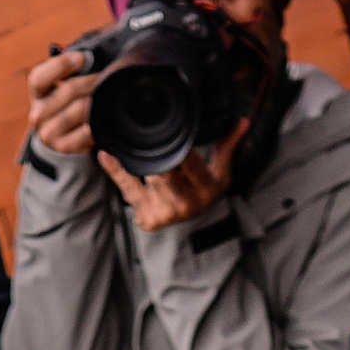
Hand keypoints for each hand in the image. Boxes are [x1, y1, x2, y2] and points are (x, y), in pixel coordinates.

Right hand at [26, 45, 97, 159]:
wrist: (60, 136)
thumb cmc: (66, 102)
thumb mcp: (61, 84)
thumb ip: (70, 69)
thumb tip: (89, 55)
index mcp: (36, 93)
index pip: (39, 77)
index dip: (61, 65)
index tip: (82, 58)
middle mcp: (37, 113)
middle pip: (68, 91)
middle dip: (91, 81)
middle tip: (104, 77)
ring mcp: (48, 133)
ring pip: (81, 109)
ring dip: (97, 101)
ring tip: (105, 97)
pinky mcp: (63, 147)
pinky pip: (87, 131)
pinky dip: (96, 123)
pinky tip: (99, 118)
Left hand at [103, 121, 244, 233]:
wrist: (195, 227)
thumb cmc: (206, 190)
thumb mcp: (221, 171)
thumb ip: (228, 146)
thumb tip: (242, 122)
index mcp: (207, 188)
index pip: (191, 162)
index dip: (181, 147)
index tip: (174, 130)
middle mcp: (187, 203)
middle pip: (166, 171)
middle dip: (159, 155)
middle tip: (151, 136)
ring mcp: (165, 213)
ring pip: (148, 176)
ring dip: (139, 157)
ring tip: (131, 139)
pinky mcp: (147, 218)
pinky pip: (128, 189)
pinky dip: (116, 170)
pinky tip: (106, 155)